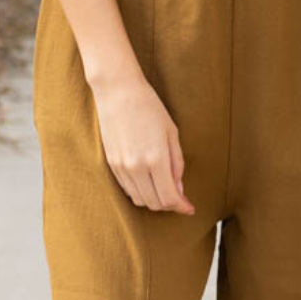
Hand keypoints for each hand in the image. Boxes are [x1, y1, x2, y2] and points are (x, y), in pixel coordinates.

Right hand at [89, 69, 195, 212]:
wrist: (118, 91)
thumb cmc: (149, 107)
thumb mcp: (172, 133)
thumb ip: (176, 164)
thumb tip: (178, 188)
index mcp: (156, 159)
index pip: (170, 197)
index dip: (181, 206)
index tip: (189, 208)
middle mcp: (136, 167)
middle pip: (155, 203)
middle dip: (169, 205)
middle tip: (179, 199)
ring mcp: (121, 167)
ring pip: (140, 199)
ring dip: (154, 200)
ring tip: (164, 190)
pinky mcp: (111, 164)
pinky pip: (127, 189)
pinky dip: (140, 192)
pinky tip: (149, 182)